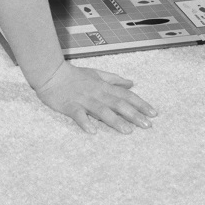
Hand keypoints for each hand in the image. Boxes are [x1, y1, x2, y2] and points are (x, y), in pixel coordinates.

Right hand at [32, 64, 154, 134]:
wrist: (51, 73)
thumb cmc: (74, 75)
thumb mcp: (96, 74)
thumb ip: (114, 79)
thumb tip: (131, 83)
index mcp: (104, 87)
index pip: (126, 95)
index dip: (140, 104)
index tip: (153, 113)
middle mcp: (97, 93)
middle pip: (118, 104)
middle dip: (133, 115)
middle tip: (147, 126)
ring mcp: (83, 100)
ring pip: (102, 110)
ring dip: (115, 121)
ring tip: (127, 131)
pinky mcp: (70, 106)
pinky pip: (78, 115)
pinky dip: (85, 122)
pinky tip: (92, 131)